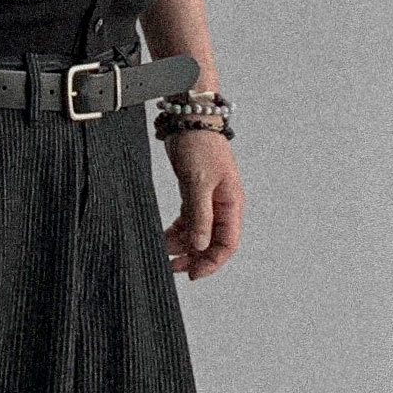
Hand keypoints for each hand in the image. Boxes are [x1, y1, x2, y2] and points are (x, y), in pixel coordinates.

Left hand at [162, 128, 241, 279]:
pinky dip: (176, 231)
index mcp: (230, 203)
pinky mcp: (193, 193)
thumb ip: (199, 215)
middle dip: (195, 257)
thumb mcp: (198, 182)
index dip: (212, 262)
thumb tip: (201, 244)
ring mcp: (208, 199)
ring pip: (198, 232)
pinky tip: (163, 238)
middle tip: (173, 268)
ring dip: (182, 245)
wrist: (189, 118)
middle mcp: (222, 205)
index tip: (192, 274)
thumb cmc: (199, 145)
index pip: (227, 243)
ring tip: (162, 252)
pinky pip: (187, 220)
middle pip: (212, 241)